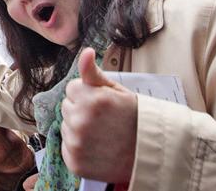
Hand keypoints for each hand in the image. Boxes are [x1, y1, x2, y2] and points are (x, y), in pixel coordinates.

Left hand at [61, 48, 136, 185]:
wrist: (149, 154)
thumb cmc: (134, 119)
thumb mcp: (117, 91)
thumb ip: (94, 73)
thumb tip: (85, 52)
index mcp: (92, 99)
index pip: (72, 88)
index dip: (87, 94)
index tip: (102, 103)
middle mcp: (81, 121)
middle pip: (66, 107)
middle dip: (81, 110)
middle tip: (103, 120)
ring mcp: (77, 144)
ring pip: (66, 127)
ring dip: (78, 129)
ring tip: (102, 135)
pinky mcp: (75, 163)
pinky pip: (67, 147)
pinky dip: (78, 148)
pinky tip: (97, 149)